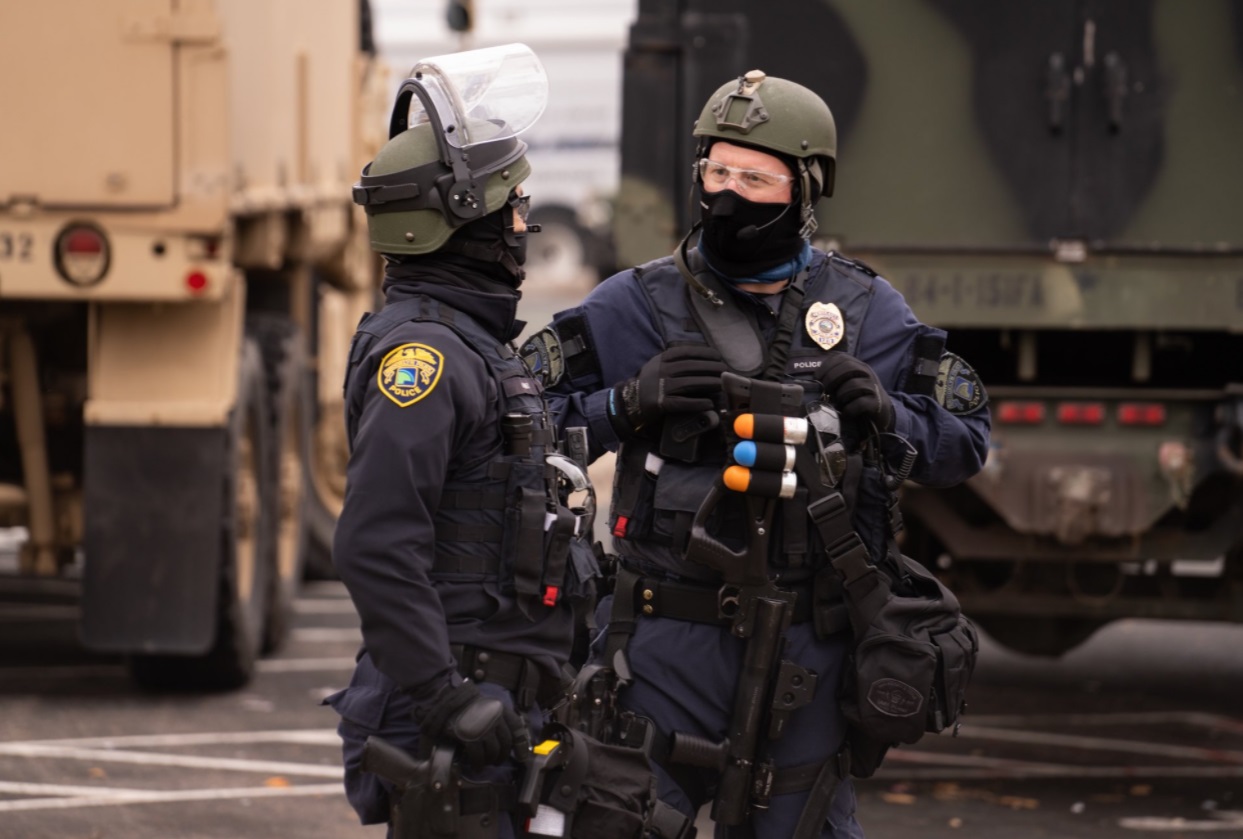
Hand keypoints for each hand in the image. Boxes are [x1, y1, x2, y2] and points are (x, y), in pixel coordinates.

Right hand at [416, 682, 530, 766]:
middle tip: (497, 761)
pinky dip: (478, 764)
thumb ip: (495, 715)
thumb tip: (500, 734)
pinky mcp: (470, 738)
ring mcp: (483, 729)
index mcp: (500, 709)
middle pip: (505, 743)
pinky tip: (476, 766)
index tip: (520, 753)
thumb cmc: (465, 701)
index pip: (516, 727)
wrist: (446, 698)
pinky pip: (478, 756)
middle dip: (502, 755)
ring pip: (493, 752)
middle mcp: (495, 719)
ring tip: (486, 764)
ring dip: (491, 760)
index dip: (520, 743)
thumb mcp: (486, 704)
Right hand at [608, 345, 725, 436]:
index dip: (704, 353)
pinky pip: (683, 403)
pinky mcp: (661, 404)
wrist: (629, 401)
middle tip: (724, 371)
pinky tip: (709, 403)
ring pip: (689, 383)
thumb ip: (674, 359)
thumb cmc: (649, 382)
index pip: (686, 352)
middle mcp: (661, 371)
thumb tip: (701, 356)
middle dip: (710, 368)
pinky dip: (697, 403)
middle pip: (691, 367)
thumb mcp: (658, 364)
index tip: (718, 356)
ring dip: (708, 383)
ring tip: (721, 384)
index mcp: (662, 359)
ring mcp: (661, 387)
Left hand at [817, 352, 895, 432]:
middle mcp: (867, 373)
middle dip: (831, 379)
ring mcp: (873, 387)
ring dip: (841, 395)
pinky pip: (860, 403)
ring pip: (853, 385)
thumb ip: (835, 378)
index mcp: (858, 366)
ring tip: (838, 404)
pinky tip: (846, 413)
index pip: (842, 358)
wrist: (881, 412)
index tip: (817, 378)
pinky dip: (849, 409)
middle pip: (848, 367)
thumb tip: (814, 381)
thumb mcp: (848, 383)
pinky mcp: (876, 402)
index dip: (826, 366)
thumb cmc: (858, 397)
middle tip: (825, 391)